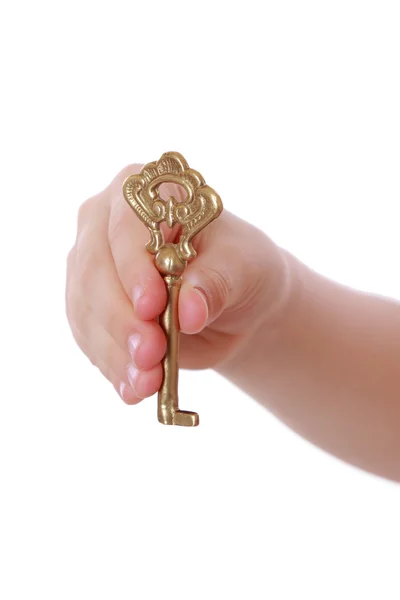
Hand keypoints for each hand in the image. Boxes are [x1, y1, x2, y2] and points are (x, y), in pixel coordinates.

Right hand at [66, 164, 289, 403]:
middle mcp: (105, 225)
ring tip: (146, 382)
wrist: (235, 301)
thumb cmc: (239, 265)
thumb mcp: (243, 266)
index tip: (151, 307)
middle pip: (94, 270)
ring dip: (115, 352)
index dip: (132, 267)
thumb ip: (214, 282)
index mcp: (144, 191)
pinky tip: (133, 388)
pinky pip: (90, 339)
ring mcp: (92, 268)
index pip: (124, 225)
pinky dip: (112, 367)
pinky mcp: (92, 309)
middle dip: (121, 319)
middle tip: (151, 355)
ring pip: (86, 311)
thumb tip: (187, 312)